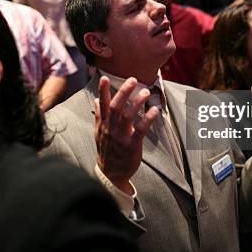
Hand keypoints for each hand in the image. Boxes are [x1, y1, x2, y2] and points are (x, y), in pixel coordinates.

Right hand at [95, 76, 158, 194]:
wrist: (111, 174)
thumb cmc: (106, 151)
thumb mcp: (98, 133)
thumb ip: (99, 115)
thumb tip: (96, 100)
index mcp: (103, 124)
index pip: (102, 105)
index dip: (102, 91)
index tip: (104, 77)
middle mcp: (110, 129)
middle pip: (116, 107)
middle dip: (124, 92)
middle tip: (133, 79)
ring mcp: (121, 137)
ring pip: (128, 116)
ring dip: (137, 102)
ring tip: (146, 91)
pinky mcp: (132, 145)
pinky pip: (140, 130)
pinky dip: (147, 119)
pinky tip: (154, 110)